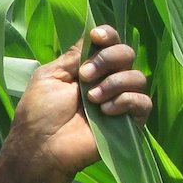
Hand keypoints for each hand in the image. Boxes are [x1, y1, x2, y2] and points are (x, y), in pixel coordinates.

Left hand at [4, 25, 151, 182]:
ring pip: (138, 77)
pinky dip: (126, 101)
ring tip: (91, 99)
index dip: (108, 35)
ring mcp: (120, 100)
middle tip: (85, 77)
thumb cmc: (39, 113)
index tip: (97, 37)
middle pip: (127, 53)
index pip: (110, 42)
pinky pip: (143, 102)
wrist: (42, 147)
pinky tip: (106, 110)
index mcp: (88, 67)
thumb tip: (92, 36)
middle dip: (108, 58)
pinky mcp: (129, 122)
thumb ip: (73, 56)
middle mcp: (107, 80)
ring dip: (114, 82)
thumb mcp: (50, 76)